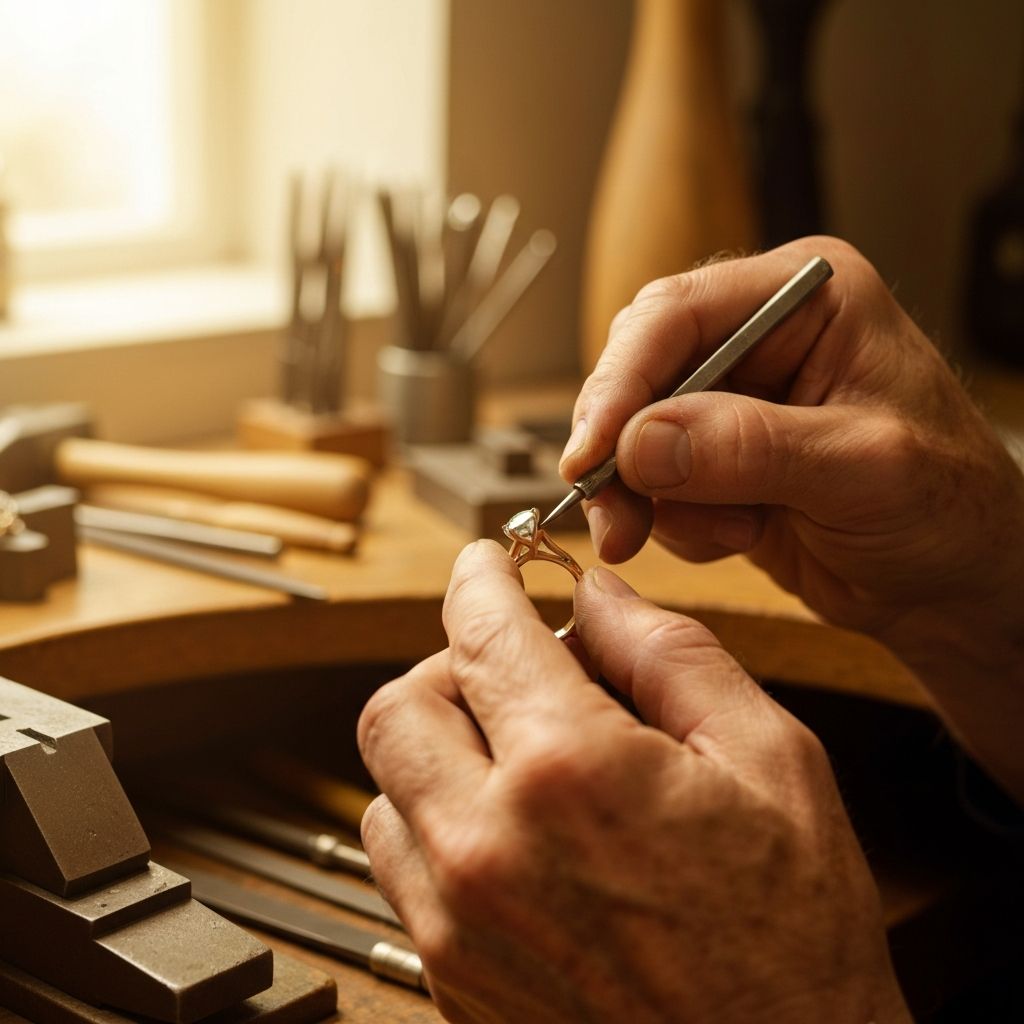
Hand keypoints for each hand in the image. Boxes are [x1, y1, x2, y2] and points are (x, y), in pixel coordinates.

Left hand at [358, 542, 909, 1023]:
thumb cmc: (796, 940)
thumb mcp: (772, 763)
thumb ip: (672, 656)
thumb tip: (599, 599)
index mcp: (573, 774)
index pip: (480, 631)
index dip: (478, 577)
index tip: (486, 563)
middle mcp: (489, 849)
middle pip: (399, 704)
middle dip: (451, 665)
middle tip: (513, 670)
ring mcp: (458, 925)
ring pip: (387, 784)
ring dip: (440, 747)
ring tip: (519, 756)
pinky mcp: (451, 979)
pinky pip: (403, 865)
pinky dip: (438, 820)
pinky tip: (514, 828)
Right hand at [562, 237, 1023, 667]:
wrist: (956, 583)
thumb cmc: (950, 508)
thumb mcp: (864, 470)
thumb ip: (751, 448)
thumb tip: (639, 442)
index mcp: (805, 297)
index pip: (677, 314)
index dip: (622, 382)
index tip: (591, 454)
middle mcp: (759, 337)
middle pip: (640, 372)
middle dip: (623, 451)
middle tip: (614, 517)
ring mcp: (734, 402)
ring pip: (635, 437)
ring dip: (655, 499)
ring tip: (728, 535)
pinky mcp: (716, 459)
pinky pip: (655, 485)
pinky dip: (678, 523)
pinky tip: (741, 537)